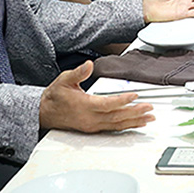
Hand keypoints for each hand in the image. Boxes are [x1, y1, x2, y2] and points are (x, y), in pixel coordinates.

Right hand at [39, 61, 154, 131]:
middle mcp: (90, 118)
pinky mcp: (93, 128)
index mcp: (84, 105)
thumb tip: (88, 65)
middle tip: (149, 109)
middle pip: (116, 116)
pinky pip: (112, 129)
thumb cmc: (55, 96)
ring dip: (134, 122)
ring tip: (149, 118)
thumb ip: (78, 73)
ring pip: (116, 125)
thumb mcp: (64, 80)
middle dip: (135, 113)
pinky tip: (136, 124)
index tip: (135, 95)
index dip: (122, 100)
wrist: (44, 113)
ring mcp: (92, 125)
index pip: (107, 104)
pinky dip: (126, 126)